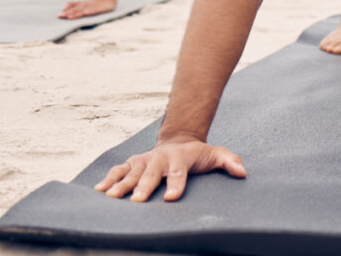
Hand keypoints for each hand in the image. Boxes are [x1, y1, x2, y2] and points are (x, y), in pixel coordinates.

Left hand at [59, 0, 115, 19]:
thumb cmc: (93, 2)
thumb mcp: (82, 2)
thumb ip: (73, 4)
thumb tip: (63, 8)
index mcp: (81, 4)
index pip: (72, 8)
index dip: (66, 11)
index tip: (58, 16)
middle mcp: (85, 5)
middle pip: (76, 10)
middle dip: (68, 13)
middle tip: (60, 16)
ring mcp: (92, 6)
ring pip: (83, 10)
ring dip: (76, 13)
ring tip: (69, 17)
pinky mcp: (98, 8)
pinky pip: (94, 10)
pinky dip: (89, 11)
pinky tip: (85, 13)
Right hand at [94, 137, 245, 201]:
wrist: (178, 140)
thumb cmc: (198, 154)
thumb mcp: (215, 154)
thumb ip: (229, 161)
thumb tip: (242, 172)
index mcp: (180, 158)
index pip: (178, 172)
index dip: (175, 184)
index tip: (171, 198)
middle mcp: (160, 159)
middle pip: (151, 174)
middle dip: (143, 186)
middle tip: (136, 201)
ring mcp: (145, 160)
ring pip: (131, 171)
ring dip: (121, 183)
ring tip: (111, 197)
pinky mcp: (133, 162)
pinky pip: (119, 170)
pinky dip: (108, 178)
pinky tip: (98, 191)